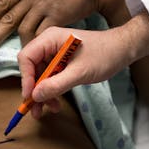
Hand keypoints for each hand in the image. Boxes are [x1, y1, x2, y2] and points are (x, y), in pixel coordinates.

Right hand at [17, 13, 148, 117]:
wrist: (123, 50)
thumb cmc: (104, 55)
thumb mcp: (80, 73)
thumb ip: (56, 84)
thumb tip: (35, 96)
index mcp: (50, 39)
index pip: (26, 58)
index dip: (26, 78)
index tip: (31, 97)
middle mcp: (49, 44)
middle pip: (31, 69)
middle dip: (34, 90)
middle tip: (35, 110)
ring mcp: (55, 53)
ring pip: (40, 76)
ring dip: (43, 93)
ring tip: (50, 109)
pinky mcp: (61, 62)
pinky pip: (50, 78)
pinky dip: (52, 90)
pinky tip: (56, 102)